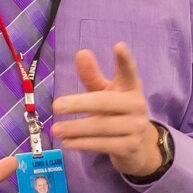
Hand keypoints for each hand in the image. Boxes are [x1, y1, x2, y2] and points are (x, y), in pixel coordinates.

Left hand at [51, 43, 164, 177]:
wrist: (138, 147)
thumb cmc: (117, 113)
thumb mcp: (105, 93)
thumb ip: (92, 77)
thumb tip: (81, 53)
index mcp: (132, 88)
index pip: (129, 72)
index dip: (125, 60)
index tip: (119, 46)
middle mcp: (138, 105)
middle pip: (105, 102)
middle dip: (79, 104)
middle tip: (56, 106)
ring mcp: (136, 127)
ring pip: (101, 126)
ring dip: (75, 128)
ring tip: (55, 129)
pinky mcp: (130, 147)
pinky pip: (102, 144)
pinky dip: (82, 144)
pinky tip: (67, 142)